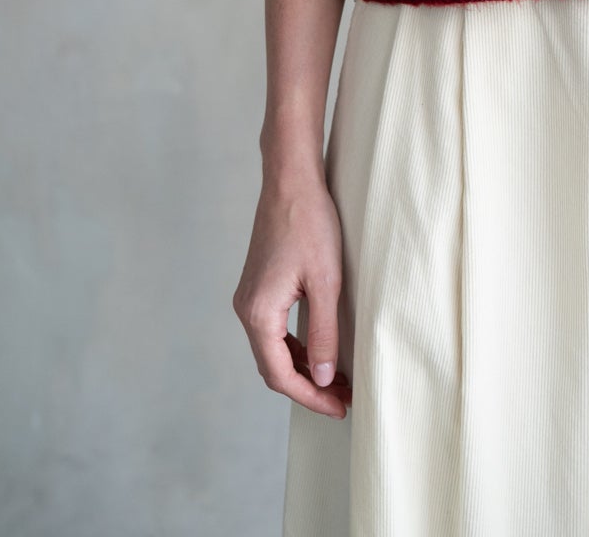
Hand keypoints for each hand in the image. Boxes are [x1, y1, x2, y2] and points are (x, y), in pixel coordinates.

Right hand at [233, 170, 352, 417]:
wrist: (290, 182)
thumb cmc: (310, 224)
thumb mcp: (326, 282)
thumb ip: (324, 333)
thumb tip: (324, 377)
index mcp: (259, 313)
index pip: (281, 375)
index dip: (311, 397)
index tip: (340, 407)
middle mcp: (246, 310)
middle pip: (273, 367)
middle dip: (308, 387)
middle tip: (342, 398)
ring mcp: (248, 298)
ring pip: (271, 350)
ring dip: (301, 368)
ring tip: (336, 379)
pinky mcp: (257, 288)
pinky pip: (272, 331)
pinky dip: (293, 347)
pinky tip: (318, 350)